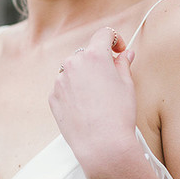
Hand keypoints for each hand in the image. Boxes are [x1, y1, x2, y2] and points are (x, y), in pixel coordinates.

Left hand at [48, 26, 136, 166]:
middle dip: (98, 62)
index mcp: (94, 55)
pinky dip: (73, 92)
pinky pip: (64, 87)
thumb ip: (123, 64)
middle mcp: (73, 63)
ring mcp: (60, 80)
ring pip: (73, 71)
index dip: (115, 40)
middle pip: (86, 54)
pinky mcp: (53, 97)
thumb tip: (125, 54)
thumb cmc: (118, 115)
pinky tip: (86, 108)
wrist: (102, 144)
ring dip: (84, 77)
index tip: (118, 50)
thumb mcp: (127, 85)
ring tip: (97, 98)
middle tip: (110, 79)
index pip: (104, 34)